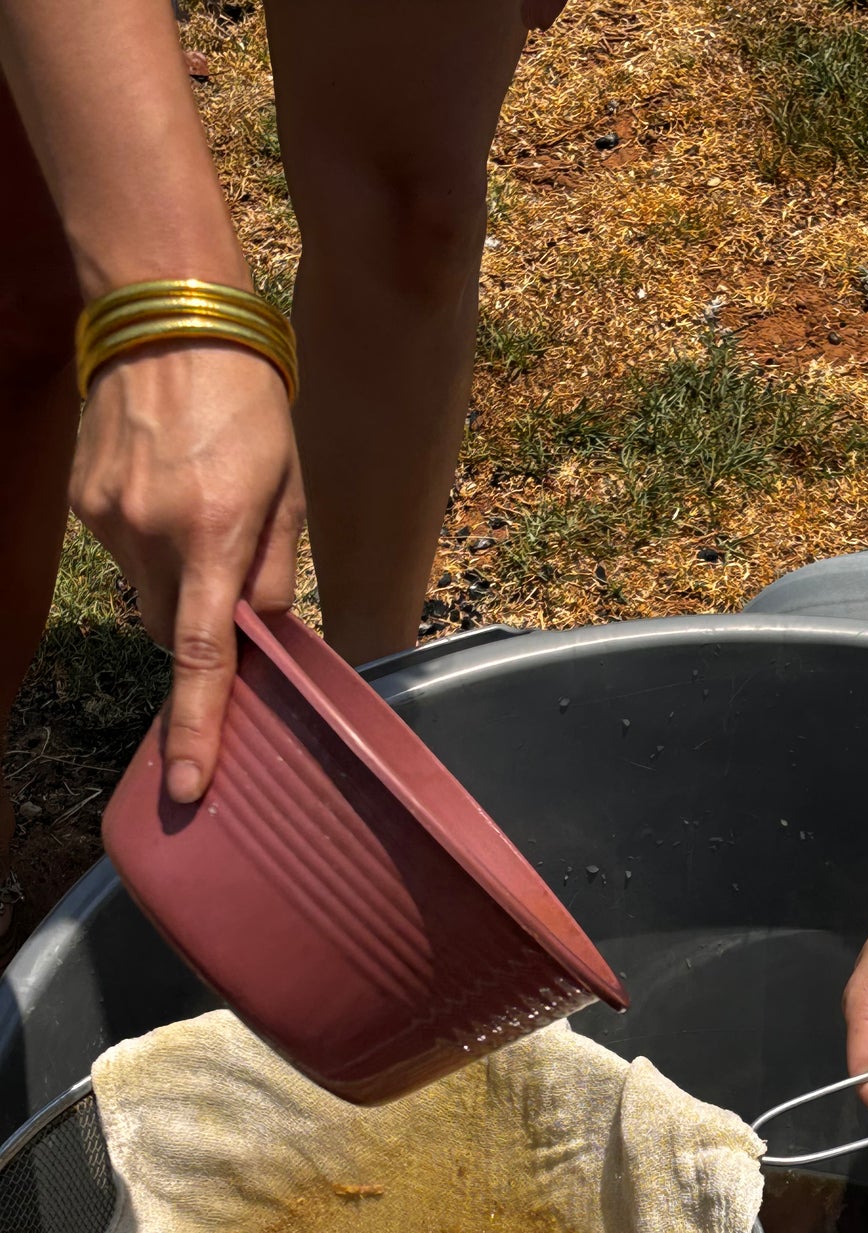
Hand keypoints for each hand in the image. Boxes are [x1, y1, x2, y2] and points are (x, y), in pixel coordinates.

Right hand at [71, 342, 304, 804]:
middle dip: (203, 625)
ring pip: (148, 592)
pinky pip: (125, 552)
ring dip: (177, 576)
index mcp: (212, 537)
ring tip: (202, 507)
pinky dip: (151, 542)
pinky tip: (169, 489)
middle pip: (174, 631)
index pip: (203, 657)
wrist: (169, 318)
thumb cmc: (249, 405)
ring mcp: (107, 519)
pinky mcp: (84, 502)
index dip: (198, 727)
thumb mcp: (288, 492)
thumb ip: (272, 573)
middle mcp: (149, 534)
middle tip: (232, 571)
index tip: (190, 784)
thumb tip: (260, 635)